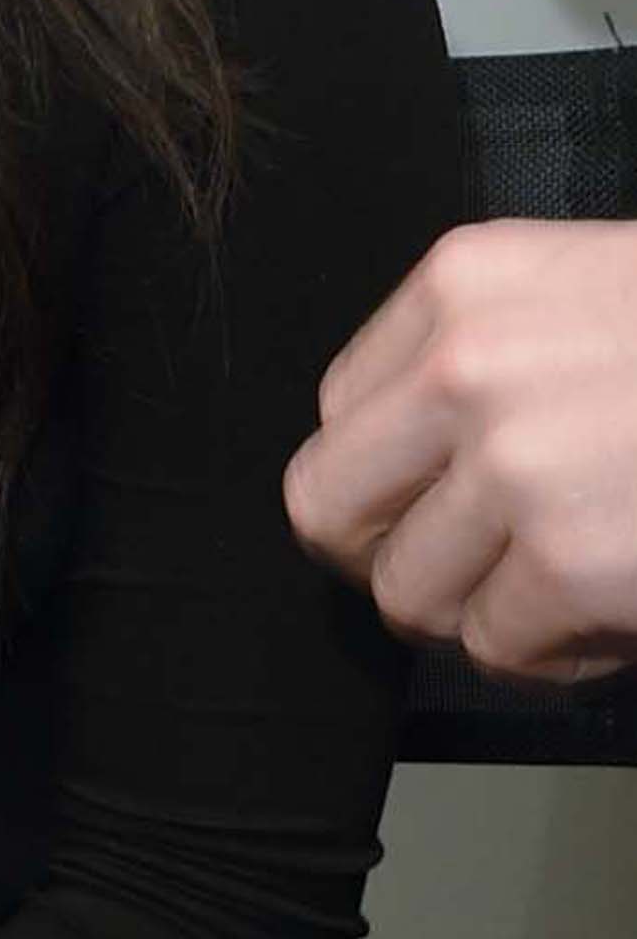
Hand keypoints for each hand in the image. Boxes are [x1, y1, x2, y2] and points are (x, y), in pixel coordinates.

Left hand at [283, 218, 636, 684]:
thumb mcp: (583, 291)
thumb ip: (484, 351)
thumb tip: (406, 465)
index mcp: (461, 285)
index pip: (338, 414)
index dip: (389, 478)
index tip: (439, 504)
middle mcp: (466, 368)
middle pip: (330, 509)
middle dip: (396, 555)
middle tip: (471, 572)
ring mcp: (516, 468)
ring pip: (408, 595)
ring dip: (483, 611)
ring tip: (565, 585)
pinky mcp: (570, 564)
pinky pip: (499, 648)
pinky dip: (556, 653)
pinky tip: (615, 608)